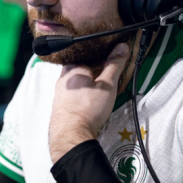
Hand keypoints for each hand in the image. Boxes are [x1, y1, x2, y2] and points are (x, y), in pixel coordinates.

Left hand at [48, 42, 130, 162]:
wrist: (71, 136)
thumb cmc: (88, 108)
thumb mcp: (106, 85)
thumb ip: (114, 65)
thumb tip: (122, 46)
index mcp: (72, 67)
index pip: (86, 52)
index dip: (100, 51)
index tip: (112, 52)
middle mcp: (63, 77)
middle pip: (81, 65)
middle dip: (95, 66)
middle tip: (110, 69)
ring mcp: (60, 91)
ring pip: (77, 79)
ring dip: (89, 79)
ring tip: (103, 83)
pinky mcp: (61, 104)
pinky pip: (74, 90)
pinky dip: (83, 90)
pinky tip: (91, 96)